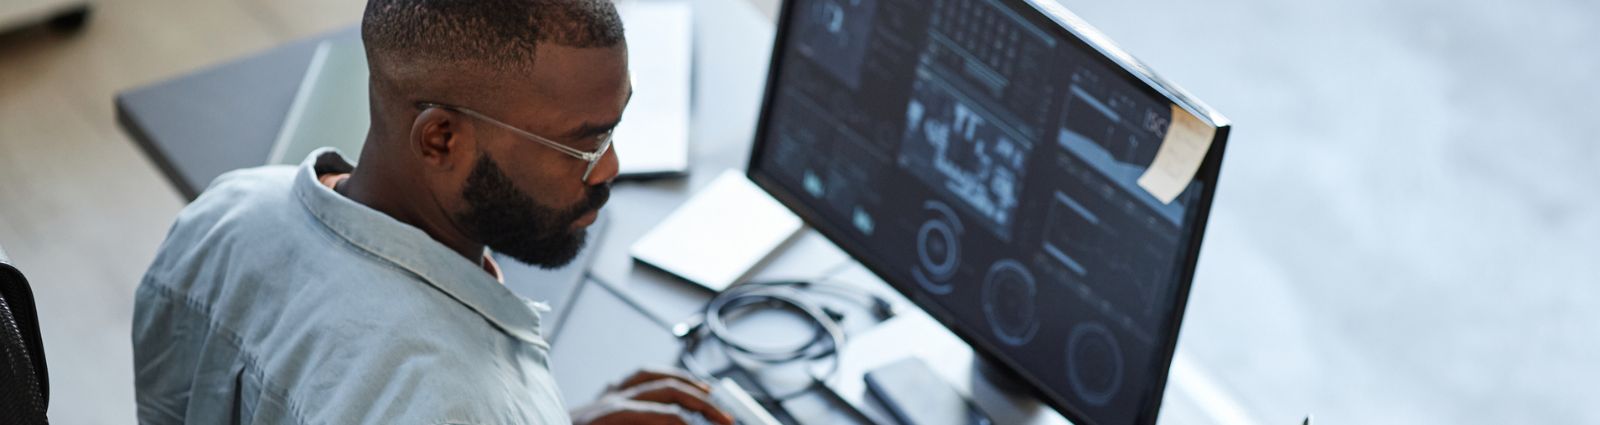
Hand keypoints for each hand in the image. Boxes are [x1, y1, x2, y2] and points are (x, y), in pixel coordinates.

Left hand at [570, 368, 735, 424]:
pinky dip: (659, 378)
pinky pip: (632, 380)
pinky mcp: (594, 401)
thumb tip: (676, 423)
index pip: (666, 416)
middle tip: (726, 420)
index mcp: (607, 419)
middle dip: (701, 403)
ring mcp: (599, 398)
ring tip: (709, 394)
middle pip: (665, 390)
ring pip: (650, 376)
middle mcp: (605, 402)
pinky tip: (673, 385)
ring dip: (684, 382)